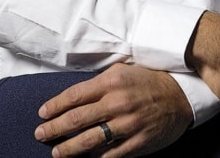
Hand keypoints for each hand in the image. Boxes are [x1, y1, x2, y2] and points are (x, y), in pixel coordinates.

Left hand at [34, 63, 192, 156]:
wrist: (179, 94)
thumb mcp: (122, 70)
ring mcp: (127, 124)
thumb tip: (74, 96)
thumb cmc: (147, 79)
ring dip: (69, 148)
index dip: (55, 105)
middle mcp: (117, 103)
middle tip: (40, 134)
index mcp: (111, 82)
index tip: (42, 112)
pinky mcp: (137, 142)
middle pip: (77, 119)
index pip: (75, 95)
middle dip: (54, 128)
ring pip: (90, 140)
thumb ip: (99, 82)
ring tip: (56, 152)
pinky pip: (110, 154)